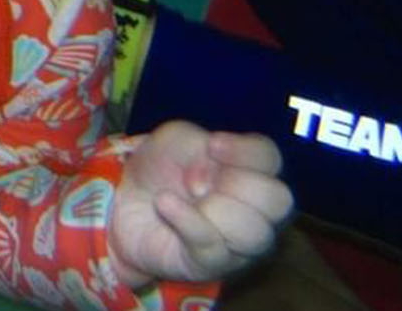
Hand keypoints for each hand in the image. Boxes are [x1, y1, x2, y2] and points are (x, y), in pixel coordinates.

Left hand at [109, 121, 292, 287]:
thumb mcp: (176, 139)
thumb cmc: (161, 166)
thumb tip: (209, 183)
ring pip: (255, 233)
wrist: (125, 199)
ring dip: (215, 208)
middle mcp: (256, 210)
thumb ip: (198, 145)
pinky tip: (164, 203)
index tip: (212, 145)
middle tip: (197, 179)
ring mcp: (239, 243)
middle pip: (277, 200)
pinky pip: (212, 247)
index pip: (270, 159)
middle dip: (236, 183)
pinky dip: (186, 220)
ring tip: (185, 196)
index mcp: (251, 171)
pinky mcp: (211, 263)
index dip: (246, 151)